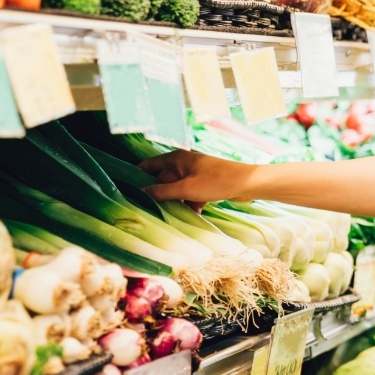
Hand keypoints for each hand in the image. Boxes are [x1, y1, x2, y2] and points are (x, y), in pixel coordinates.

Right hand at [138, 150, 257, 205]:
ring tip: (168, 215)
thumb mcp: (186, 189)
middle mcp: (183, 164)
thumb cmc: (217, 181)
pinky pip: (190, 195)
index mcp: (176, 158)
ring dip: (175, 202)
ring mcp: (195, 174)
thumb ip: (162, 192)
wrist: (248, 183)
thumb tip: (141, 193)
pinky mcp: (205, 184)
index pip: (148, 165)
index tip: (126, 191)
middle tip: (146, 210)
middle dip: (157, 194)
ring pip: (176, 189)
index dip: (137, 176)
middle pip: (162, 180)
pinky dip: (190, 203)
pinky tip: (193, 214)